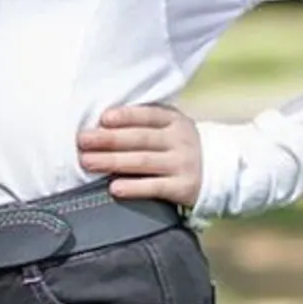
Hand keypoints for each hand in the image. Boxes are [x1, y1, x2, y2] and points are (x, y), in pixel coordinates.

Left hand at [77, 103, 201, 207]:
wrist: (219, 172)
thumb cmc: (179, 147)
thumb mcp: (171, 128)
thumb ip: (144, 124)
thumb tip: (101, 125)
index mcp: (175, 121)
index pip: (148, 115)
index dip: (125, 116)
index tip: (102, 119)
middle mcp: (180, 140)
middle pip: (140, 138)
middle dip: (109, 139)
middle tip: (83, 141)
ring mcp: (182, 164)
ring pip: (143, 162)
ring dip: (112, 162)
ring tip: (88, 162)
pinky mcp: (183, 188)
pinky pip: (155, 187)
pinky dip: (134, 188)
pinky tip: (114, 188)